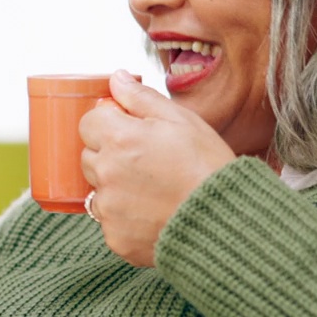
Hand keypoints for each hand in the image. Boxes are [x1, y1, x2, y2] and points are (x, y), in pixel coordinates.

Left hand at [78, 70, 234, 266]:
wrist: (227, 223)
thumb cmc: (208, 167)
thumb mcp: (181, 120)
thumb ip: (141, 97)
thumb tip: (117, 78)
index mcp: (119, 139)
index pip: (88, 122)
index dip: (109, 124)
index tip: (130, 131)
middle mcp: (107, 173)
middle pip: (90, 156)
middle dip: (111, 154)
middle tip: (148, 162)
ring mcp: (109, 208)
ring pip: (98, 190)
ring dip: (117, 187)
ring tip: (155, 190)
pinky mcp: (115, 238)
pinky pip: (110, 221)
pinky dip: (126, 218)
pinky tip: (155, 214)